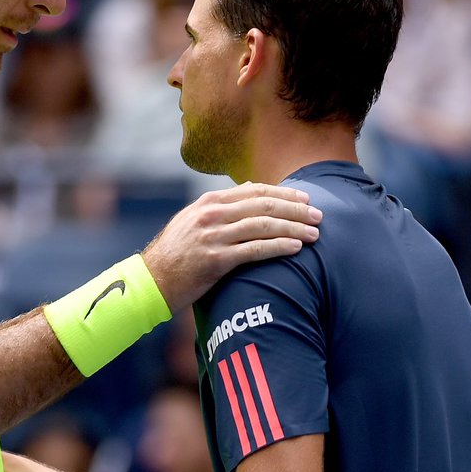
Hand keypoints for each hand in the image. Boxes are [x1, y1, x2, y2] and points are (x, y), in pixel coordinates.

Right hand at [142, 183, 321, 312]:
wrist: (152, 280)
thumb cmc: (177, 254)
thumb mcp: (193, 221)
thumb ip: (221, 207)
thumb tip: (251, 192)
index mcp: (209, 202)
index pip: (254, 191)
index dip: (284, 194)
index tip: (305, 198)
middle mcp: (211, 215)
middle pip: (263, 205)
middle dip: (296, 209)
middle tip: (318, 215)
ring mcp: (213, 237)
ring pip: (263, 226)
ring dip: (293, 228)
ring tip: (314, 233)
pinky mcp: (215, 260)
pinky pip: (254, 250)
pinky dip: (278, 247)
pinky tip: (296, 248)